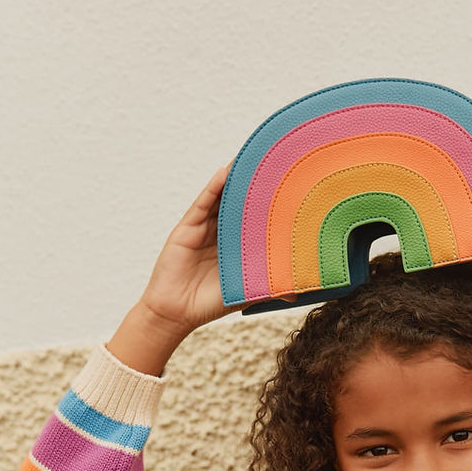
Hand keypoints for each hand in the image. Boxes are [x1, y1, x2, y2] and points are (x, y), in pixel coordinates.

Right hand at [137, 160, 296, 336]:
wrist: (177, 312)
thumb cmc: (210, 302)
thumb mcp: (246, 291)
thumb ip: (268, 286)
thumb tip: (294, 293)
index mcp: (237, 244)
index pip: (256, 218)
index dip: (269, 203)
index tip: (289, 187)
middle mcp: (221, 231)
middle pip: (240, 202)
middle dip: (255, 183)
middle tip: (275, 162)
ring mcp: (204, 227)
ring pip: (223, 197)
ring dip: (237, 178)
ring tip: (254, 158)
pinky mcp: (188, 227)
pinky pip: (202, 203)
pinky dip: (214, 187)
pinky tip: (226, 172)